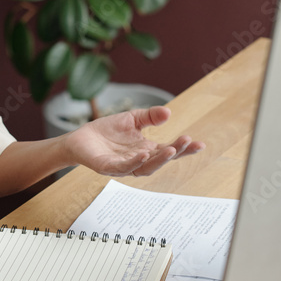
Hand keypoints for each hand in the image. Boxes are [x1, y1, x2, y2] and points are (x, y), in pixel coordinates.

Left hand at [65, 106, 203, 176]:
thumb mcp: (133, 119)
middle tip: (188, 142)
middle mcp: (139, 161)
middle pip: (161, 160)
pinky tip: (143, 153)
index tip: (200, 143)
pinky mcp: (108, 167)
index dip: (184, 148)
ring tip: (171, 149)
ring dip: (159, 159)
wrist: (80, 137)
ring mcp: (124, 166)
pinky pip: (124, 167)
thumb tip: (169, 112)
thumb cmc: (107, 131)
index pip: (169, 151)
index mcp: (147, 150)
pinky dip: (135, 162)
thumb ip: (150, 116)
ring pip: (146, 167)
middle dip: (176, 152)